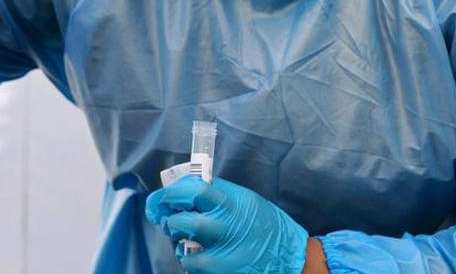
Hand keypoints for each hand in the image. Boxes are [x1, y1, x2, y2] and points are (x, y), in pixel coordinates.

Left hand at [145, 176, 308, 273]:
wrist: (294, 260)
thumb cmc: (267, 227)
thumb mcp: (246, 201)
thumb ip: (217, 196)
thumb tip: (184, 190)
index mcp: (231, 202)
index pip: (192, 189)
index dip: (171, 193)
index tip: (162, 199)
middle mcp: (225, 224)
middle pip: (181, 218)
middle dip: (168, 218)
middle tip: (167, 220)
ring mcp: (222, 251)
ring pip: (182, 242)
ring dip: (178, 239)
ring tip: (185, 237)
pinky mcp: (220, 270)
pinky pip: (190, 264)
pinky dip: (190, 260)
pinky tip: (200, 257)